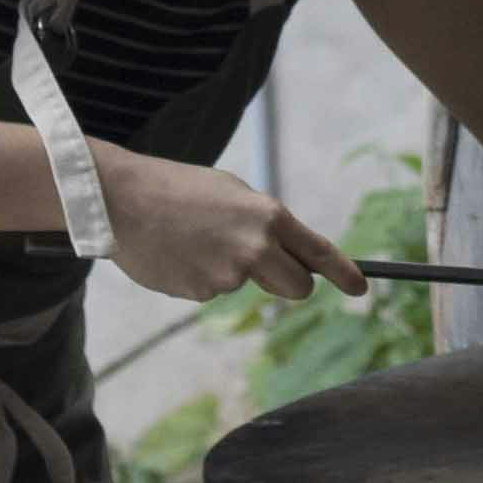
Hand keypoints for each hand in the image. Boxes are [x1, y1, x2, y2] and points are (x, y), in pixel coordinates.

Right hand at [105, 147, 360, 314]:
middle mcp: (254, 251)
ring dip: (232, 270)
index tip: (361, 289)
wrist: (121, 201)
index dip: (345, 274)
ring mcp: (227, 278)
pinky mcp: (199, 295)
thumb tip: (284, 252)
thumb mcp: (233, 192)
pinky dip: (202, 276)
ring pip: (247, 285)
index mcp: (268, 217)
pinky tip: (179, 252)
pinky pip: (213, 290)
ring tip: (196, 239)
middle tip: (266, 263)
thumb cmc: (178, 187)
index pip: (319, 253)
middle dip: (291, 282)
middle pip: (297, 288)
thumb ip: (264, 223)